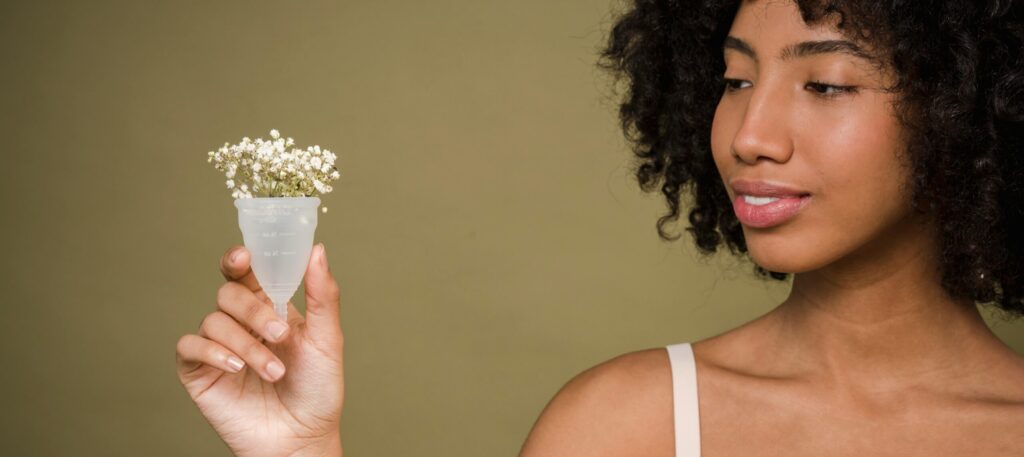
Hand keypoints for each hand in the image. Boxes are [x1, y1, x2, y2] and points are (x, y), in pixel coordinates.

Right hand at [176, 244, 343, 456]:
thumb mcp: (327, 340)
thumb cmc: (317, 391)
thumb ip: (323, 295)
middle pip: (228, 293)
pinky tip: (238, 369)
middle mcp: (241, 324)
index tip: (244, 256)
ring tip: (274, 372)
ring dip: (247, 344)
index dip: (239, 259)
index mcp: (269, 308)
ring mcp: (219, 347)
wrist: (302, 439)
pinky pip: (190, 346)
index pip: (247, 273)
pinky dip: (213, 352)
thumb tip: (317, 251)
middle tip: (280, 335)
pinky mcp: (200, 372)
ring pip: (214, 321)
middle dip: (253, 310)